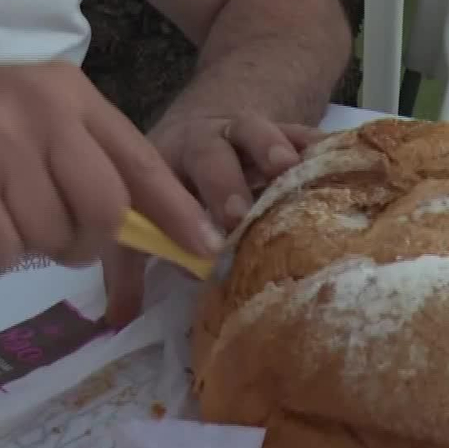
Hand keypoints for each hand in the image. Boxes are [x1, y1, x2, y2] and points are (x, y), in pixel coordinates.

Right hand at [0, 62, 223, 280]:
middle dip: (82, 241)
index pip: (138, 158)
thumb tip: (140, 223)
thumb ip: (75, 157)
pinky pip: (2, 257)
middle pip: (105, 211)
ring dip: (15, 244)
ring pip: (52, 239)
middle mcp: (36, 110)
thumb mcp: (12, 119)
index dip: (176, 210)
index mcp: (60, 89)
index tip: (206, 245)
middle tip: (39, 231)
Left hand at [101, 113, 324, 325]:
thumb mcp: (144, 216)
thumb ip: (128, 267)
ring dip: (268, 147)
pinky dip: (314, 142)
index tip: (205, 247)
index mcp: (161, 163)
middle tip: (238, 214)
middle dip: (224, 183)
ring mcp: (242, 131)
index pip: (164, 182)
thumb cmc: (172, 187)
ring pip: (252, 129)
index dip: (183, 212)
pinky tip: (332, 154)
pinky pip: (298, 128)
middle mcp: (200, 142)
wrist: (205, 124)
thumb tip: (116, 323)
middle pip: (208, 153)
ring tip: (287, 168)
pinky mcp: (280, 127)